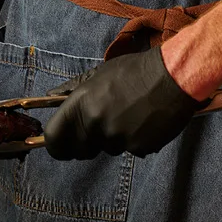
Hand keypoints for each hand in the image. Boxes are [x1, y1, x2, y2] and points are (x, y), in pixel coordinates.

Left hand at [43, 46, 201, 159]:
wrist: (171, 77)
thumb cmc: (134, 71)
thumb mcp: (99, 73)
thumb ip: (73, 88)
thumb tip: (50, 96)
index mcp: (82, 103)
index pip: (54, 137)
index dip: (55, 144)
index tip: (59, 144)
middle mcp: (96, 123)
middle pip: (79, 149)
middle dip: (86, 143)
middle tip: (100, 127)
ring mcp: (118, 138)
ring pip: (106, 148)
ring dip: (113, 139)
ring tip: (128, 116)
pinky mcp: (138, 148)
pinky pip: (129, 150)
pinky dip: (134, 141)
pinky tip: (142, 122)